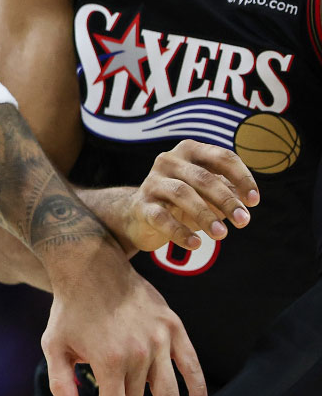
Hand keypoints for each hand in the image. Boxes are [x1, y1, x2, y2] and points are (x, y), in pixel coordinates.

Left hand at [42, 244, 206, 395]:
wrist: (90, 266)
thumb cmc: (68, 309)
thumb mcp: (53, 345)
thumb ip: (62, 383)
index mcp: (108, 360)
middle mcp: (139, 352)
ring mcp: (160, 339)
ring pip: (169, 393)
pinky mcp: (174, 327)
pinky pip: (192, 366)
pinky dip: (197, 391)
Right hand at [111, 140, 258, 253]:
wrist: (141, 215)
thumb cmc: (183, 200)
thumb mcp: (208, 192)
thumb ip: (228, 192)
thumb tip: (247, 202)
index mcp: (190, 151)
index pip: (222, 157)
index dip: (242, 178)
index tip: (254, 201)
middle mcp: (169, 160)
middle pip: (203, 177)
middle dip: (226, 200)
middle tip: (243, 221)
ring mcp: (152, 181)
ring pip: (182, 193)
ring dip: (205, 215)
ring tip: (221, 235)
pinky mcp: (141, 205)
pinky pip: (161, 217)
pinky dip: (180, 231)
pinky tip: (195, 244)